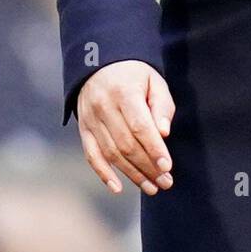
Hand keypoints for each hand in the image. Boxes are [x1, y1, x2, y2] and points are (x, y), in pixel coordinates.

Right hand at [76, 60, 175, 196]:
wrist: (100, 63)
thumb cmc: (135, 75)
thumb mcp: (154, 81)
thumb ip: (162, 107)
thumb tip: (164, 133)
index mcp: (124, 92)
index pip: (140, 126)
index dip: (154, 149)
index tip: (167, 166)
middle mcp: (104, 107)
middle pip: (126, 144)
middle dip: (147, 167)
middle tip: (166, 182)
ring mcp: (90, 119)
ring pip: (111, 153)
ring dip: (132, 174)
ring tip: (151, 187)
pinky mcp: (83, 128)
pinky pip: (91, 155)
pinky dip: (103, 173)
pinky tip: (118, 188)